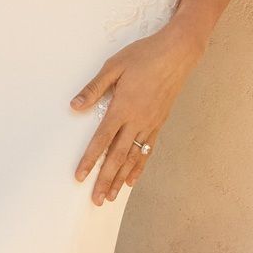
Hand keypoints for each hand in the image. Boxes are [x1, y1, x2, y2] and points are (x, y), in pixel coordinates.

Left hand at [69, 25, 204, 203]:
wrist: (177, 53)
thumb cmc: (144, 56)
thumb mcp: (114, 66)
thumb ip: (94, 88)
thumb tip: (75, 106)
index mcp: (122, 107)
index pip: (102, 139)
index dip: (90, 159)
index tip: (80, 177)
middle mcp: (137, 121)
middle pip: (118, 156)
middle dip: (106, 179)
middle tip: (97, 199)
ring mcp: (150, 124)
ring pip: (134, 157)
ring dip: (121, 178)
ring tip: (112, 196)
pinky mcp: (159, 123)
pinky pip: (147, 150)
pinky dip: (139, 166)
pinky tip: (133, 179)